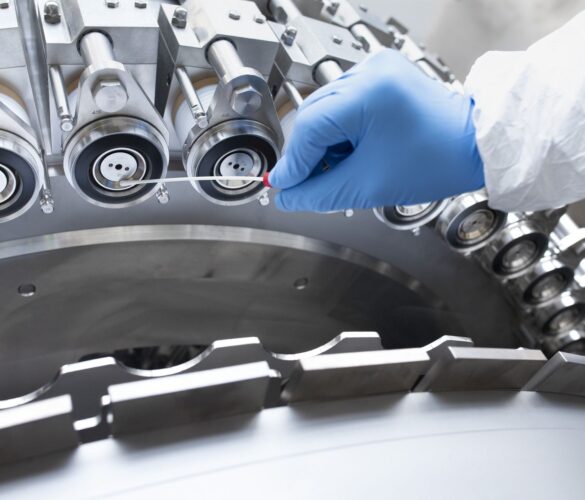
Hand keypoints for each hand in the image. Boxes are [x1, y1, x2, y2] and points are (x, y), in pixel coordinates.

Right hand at [269, 49, 484, 211]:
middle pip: (314, 116)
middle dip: (308, 155)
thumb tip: (288, 196)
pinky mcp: (381, 76)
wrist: (474, 147)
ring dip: (324, 145)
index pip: (310, 128)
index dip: (294, 162)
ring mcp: (375, 70)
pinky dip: (340, 132)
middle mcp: (369, 72)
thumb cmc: (437, 161)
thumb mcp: (368, 185)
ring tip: (338, 170)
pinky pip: (343, 105)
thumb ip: (319, 193)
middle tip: (305, 184)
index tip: (284, 186)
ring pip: (326, 111)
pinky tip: (350, 152)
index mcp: (369, 93)